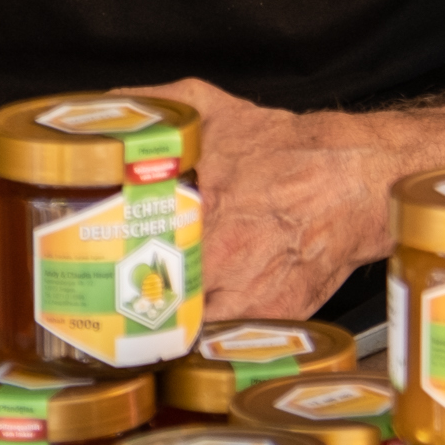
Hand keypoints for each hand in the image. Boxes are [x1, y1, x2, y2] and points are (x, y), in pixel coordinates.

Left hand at [126, 79, 393, 318]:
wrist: (358, 179)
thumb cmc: (291, 147)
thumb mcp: (215, 108)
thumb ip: (156, 104)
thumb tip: (110, 107)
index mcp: (197, 204)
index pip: (125, 247)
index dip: (101, 259)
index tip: (86, 263)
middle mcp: (219, 253)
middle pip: (149, 296)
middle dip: (125, 299)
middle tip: (108, 298)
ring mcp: (243, 291)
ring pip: (180, 328)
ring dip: (161, 325)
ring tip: (142, 320)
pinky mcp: (269, 316)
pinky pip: (218, 340)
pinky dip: (201, 338)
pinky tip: (189, 328)